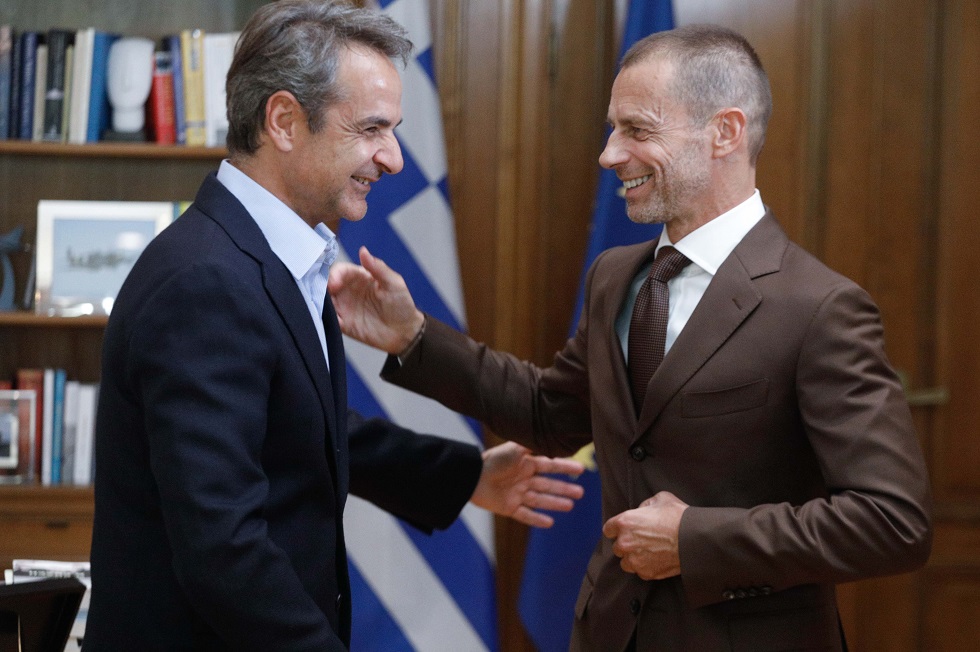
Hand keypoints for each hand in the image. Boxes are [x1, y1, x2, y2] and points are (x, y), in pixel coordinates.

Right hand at [328, 246, 423, 353]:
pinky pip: (328, 320)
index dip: (334, 274)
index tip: (334, 283)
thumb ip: (378, 267)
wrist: (404, 332)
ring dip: (319, 302)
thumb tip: (363, 250)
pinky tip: (328, 320)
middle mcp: (348, 290)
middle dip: (321, 287)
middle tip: (322, 294)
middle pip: (327, 284)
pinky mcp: (343, 324)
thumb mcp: (394, 283)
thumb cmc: (401, 304)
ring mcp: (344, 307)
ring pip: (324, 301)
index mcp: (359, 277)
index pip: (340, 270)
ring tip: (320, 306)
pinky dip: (325, 319)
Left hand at [470, 441, 585, 527]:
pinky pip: (526, 515)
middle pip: (548, 485)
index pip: (550, 466)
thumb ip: (533, 445)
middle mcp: (523, 479)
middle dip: (564, 489)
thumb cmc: (493, 460)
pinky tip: (550, 523)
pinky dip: (537, 519)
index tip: (581, 470)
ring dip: (555, 503)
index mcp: (526, 463)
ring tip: (570, 506)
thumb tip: (552, 439)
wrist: (472, 476)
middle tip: (581, 493)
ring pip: (540, 500)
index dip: (565, 467)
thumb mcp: (515, 448)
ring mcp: (517, 494)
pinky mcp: (508, 508)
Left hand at [602, 491, 688, 579]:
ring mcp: (634, 560)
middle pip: (616, 547)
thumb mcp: (660, 499)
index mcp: (625, 522)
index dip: (616, 529)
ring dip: (633, 558)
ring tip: (647, 552)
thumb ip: (645, 505)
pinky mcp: (646, 573)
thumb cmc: (678, 517)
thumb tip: (642, 511)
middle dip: (626, 544)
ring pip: (625, 563)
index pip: (608, 529)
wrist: (693, 539)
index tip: (623, 530)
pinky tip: (656, 559)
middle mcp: (625, 543)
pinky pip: (639, 571)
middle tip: (641, 540)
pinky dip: (645, 567)